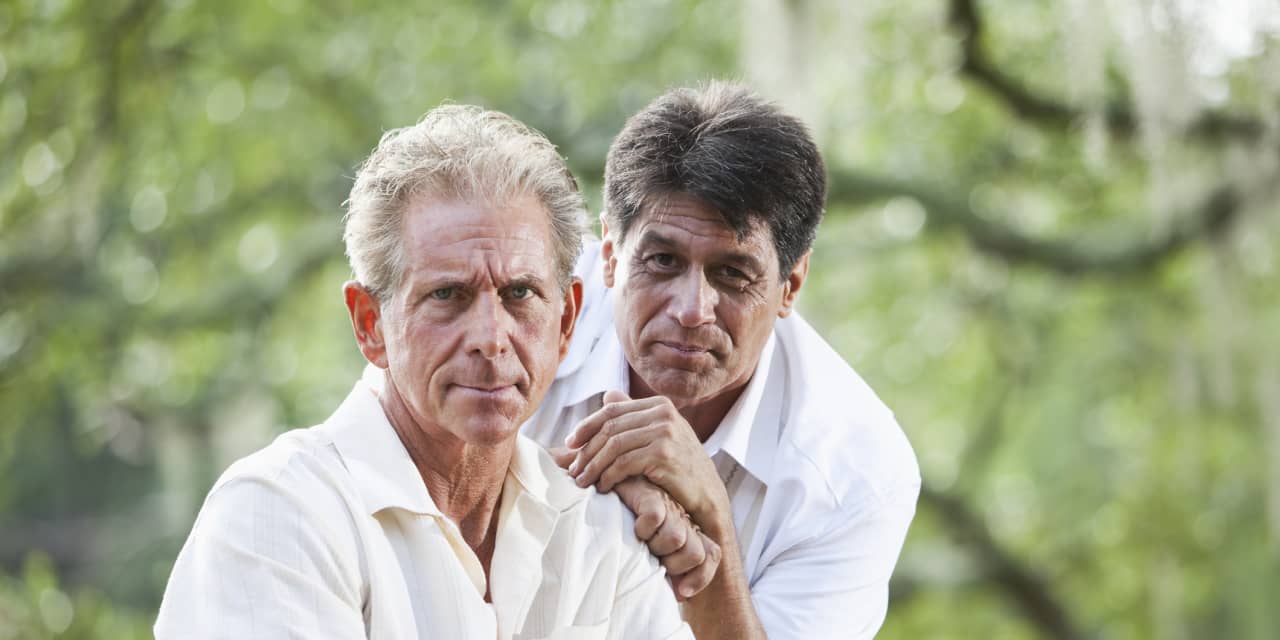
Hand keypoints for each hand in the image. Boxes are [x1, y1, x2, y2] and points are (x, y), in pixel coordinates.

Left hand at [566, 391, 729, 527]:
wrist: (708, 494)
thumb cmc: (680, 467)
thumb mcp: (660, 435)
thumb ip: (635, 416)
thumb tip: (608, 393)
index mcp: (660, 404)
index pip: (612, 410)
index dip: (586, 426)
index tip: (569, 444)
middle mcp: (663, 414)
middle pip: (610, 427)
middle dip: (586, 449)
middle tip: (572, 469)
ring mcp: (665, 432)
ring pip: (613, 445)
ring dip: (593, 465)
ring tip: (582, 480)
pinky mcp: (664, 454)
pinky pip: (623, 463)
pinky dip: (607, 476)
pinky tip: (602, 487)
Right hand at [614, 478, 721, 599]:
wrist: (614, 495)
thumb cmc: (631, 528)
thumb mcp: (654, 553)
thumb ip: (671, 570)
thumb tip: (680, 593)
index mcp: (689, 533)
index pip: (710, 555)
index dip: (700, 577)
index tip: (681, 593)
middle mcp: (683, 520)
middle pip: (695, 553)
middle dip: (672, 564)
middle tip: (654, 558)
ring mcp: (669, 507)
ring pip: (676, 537)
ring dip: (654, 545)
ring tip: (642, 540)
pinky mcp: (651, 495)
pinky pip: (655, 517)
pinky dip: (642, 527)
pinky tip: (634, 525)